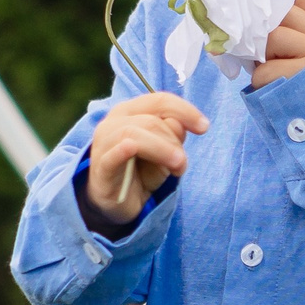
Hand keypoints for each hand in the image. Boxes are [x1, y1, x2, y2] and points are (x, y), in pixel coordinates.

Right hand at [85, 92, 208, 222]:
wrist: (118, 204)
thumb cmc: (141, 173)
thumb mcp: (165, 153)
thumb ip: (172, 136)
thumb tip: (179, 124)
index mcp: (131, 112)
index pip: (159, 101)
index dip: (185, 111)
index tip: (204, 127)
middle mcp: (113, 122)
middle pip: (151, 120)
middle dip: (174, 140)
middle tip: (182, 163)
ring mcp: (103, 144)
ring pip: (133, 133)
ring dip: (161, 149)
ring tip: (176, 166)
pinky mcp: (100, 168)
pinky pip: (111, 155)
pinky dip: (123, 150)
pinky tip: (131, 149)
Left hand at [251, 0, 304, 87]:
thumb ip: (296, 35)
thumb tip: (252, 22)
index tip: (262, 14)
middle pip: (278, 13)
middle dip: (261, 32)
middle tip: (260, 54)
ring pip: (270, 37)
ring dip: (259, 58)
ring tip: (268, 72)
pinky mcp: (304, 75)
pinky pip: (264, 70)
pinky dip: (259, 82)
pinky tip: (271, 89)